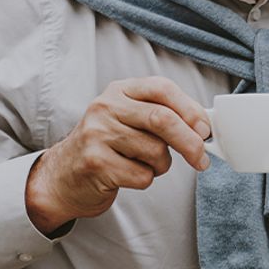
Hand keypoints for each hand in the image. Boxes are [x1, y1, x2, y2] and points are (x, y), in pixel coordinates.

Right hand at [25, 77, 210, 232]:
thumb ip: (162, 115)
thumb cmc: (107, 147)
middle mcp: (106, 107)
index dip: (190, 109)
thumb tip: (204, 125)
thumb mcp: (129, 119)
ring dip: (162, 165)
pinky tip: (127, 175)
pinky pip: (142, 175)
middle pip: (162, 119)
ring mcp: (97, 134)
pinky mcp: (95, 163)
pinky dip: (145, 179)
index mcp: (120, 90)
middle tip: (202, 159)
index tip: (205, 129)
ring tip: (145, 164)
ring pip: (155, 150)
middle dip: (190, 142)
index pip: (162, 88)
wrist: (62, 176)